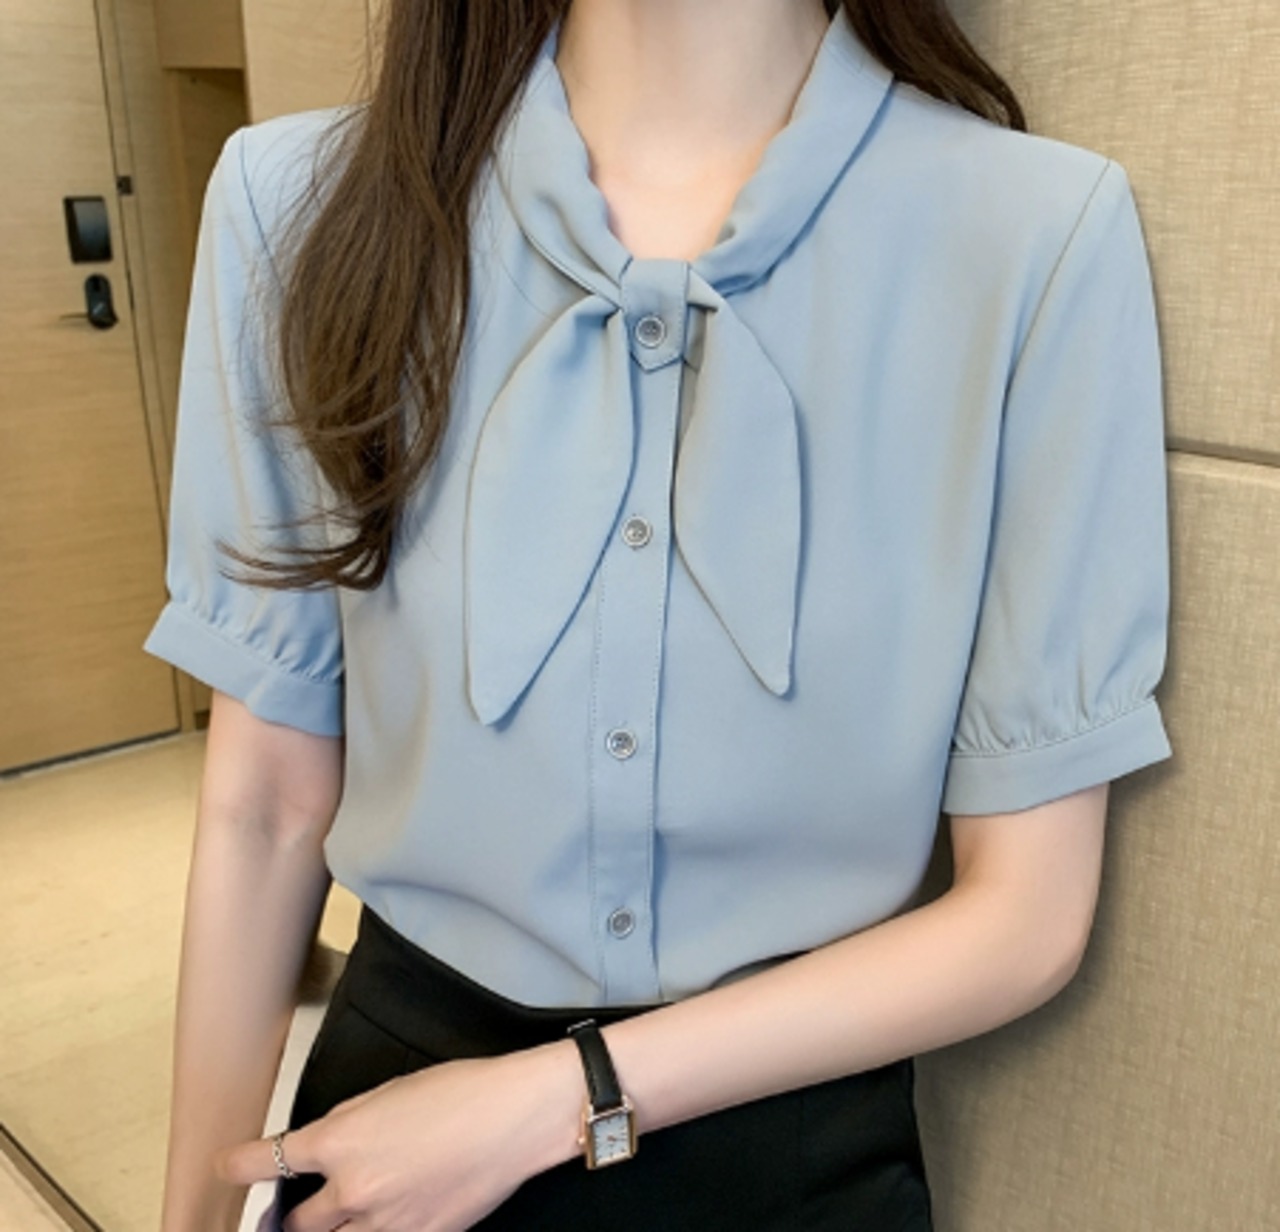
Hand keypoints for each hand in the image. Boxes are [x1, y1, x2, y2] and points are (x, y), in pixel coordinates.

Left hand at [217, 1041, 582, 1231]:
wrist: (515, 1118)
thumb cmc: (461, 1091)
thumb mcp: (390, 1092)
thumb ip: (347, 1124)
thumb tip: (324, 1148)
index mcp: (341, 1141)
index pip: (266, 1161)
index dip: (238, 1165)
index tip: (228, 1166)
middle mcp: (353, 1190)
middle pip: (296, 1225)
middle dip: (290, 1220)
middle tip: (294, 1213)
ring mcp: (387, 1225)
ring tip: (338, 1217)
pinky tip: (388, 1217)